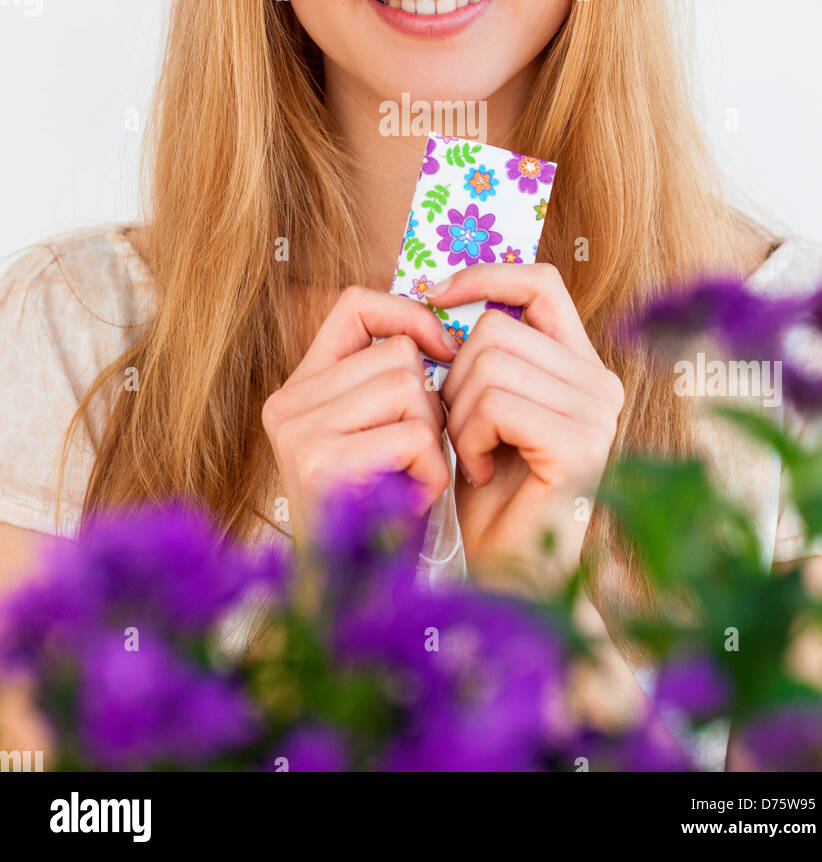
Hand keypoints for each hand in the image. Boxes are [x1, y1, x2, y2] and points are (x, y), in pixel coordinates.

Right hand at [262, 288, 458, 547]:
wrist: (353, 602)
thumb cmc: (382, 515)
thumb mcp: (380, 434)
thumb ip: (391, 382)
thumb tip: (448, 334)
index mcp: (298, 390)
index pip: (354, 305)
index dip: (407, 314)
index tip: (444, 350)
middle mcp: (287, 405)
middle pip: (398, 356)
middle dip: (430, 404)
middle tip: (415, 457)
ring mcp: (299, 433)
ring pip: (411, 390)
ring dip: (432, 440)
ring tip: (411, 479)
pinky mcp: (321, 463)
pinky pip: (413, 435)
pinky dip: (430, 470)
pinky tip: (412, 501)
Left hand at [430, 262, 623, 583]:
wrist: (510, 577)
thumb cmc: (489, 495)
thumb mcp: (483, 409)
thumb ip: (484, 355)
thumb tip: (442, 291)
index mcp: (581, 366)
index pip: (542, 283)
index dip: (487, 276)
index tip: (435, 294)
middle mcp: (600, 382)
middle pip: (497, 328)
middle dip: (455, 377)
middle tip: (463, 432)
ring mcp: (597, 412)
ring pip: (489, 364)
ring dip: (459, 413)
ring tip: (473, 455)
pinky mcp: (579, 443)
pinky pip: (495, 404)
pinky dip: (469, 439)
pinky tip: (478, 473)